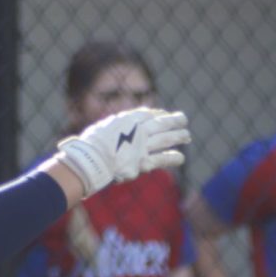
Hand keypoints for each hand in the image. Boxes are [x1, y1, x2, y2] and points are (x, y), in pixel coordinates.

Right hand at [57, 108, 190, 196]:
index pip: (150, 114)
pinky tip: (181, 158)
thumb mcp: (103, 127)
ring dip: (179, 137)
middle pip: (163, 123)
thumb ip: (115, 125)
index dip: (159, 115)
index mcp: (129, 119)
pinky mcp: (143, 162)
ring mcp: (143, 146)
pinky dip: (173, 158)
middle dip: (175, 121)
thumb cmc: (90, 145)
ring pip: (167, 139)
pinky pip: (162, 159)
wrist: (89, 161)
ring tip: (187, 136)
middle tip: (183, 120)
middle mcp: (140, 130)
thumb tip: (117, 126)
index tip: (165, 116)